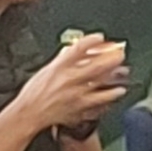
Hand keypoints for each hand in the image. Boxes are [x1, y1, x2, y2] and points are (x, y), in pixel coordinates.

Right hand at [12, 34, 127, 132]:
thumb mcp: (47, 69)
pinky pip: (98, 106)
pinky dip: (107, 102)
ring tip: (122, 80)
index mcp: (59, 68)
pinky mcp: (78, 111)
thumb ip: (63, 60)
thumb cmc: (35, 92)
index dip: (92, 40)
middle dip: (112, 60)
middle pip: (96, 67)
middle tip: (120, 55)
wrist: (28, 113)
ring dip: (115, 84)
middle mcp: (69, 81)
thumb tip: (76, 50)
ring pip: (101, 89)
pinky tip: (113, 97)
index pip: (78, 49)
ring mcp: (76, 97)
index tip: (100, 37)